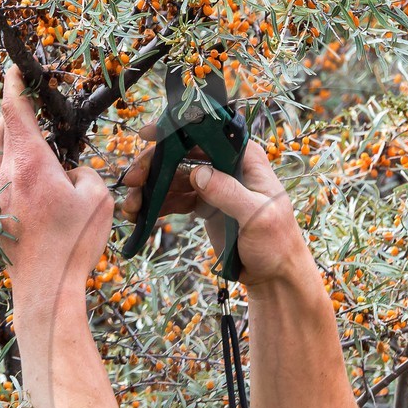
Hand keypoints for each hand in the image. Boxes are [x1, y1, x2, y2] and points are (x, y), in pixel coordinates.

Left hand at [0, 63, 112, 293]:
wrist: (46, 286)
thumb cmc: (73, 243)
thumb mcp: (99, 199)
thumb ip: (86, 173)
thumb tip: (72, 173)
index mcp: (30, 162)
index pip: (14, 109)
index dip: (14, 83)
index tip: (16, 68)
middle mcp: (4, 174)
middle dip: (10, 113)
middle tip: (28, 110)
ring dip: (5, 141)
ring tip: (27, 144)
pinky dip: (6, 169)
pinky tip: (26, 181)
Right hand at [118, 127, 306, 287]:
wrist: (274, 276)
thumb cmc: (276, 244)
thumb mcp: (258, 217)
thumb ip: (229, 193)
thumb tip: (198, 173)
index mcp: (246, 160)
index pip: (209, 135)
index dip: (177, 132)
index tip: (148, 135)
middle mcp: (228, 168)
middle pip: (183, 155)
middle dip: (154, 165)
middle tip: (131, 180)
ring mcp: (214, 187)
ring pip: (175, 177)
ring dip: (150, 188)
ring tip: (131, 207)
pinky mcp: (205, 206)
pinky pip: (176, 199)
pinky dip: (157, 204)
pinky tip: (140, 214)